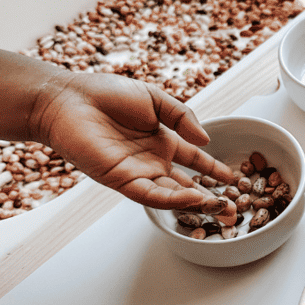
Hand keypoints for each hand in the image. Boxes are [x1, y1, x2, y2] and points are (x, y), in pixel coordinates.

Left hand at [29, 72, 234, 208]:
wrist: (69, 99)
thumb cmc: (105, 94)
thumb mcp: (155, 99)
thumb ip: (182, 117)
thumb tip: (206, 140)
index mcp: (161, 141)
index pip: (194, 161)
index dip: (214, 170)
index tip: (234, 178)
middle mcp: (152, 161)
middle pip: (188, 185)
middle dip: (212, 198)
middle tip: (234, 209)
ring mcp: (138, 173)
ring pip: (173, 195)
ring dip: (198, 203)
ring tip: (222, 208)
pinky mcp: (122, 180)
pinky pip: (151, 195)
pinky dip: (173, 200)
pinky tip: (194, 199)